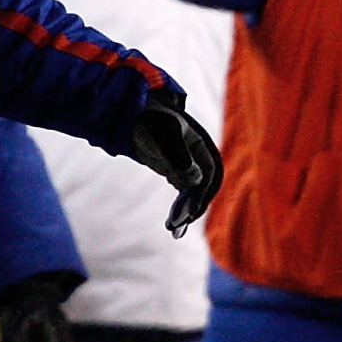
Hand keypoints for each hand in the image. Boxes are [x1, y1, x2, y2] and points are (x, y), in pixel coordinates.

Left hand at [130, 90, 220, 235]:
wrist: (131, 111)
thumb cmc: (149, 119)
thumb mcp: (164, 134)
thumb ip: (179, 156)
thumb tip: (195, 181)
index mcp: (203, 145)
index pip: (210, 174)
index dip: (200, 194)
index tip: (187, 213)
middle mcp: (199, 157)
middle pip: (204, 188)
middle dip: (193, 208)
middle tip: (177, 226)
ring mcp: (188, 165)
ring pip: (194, 194)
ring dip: (186, 212)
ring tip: (172, 231)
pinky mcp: (176, 171)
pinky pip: (184, 194)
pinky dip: (180, 208)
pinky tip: (172, 222)